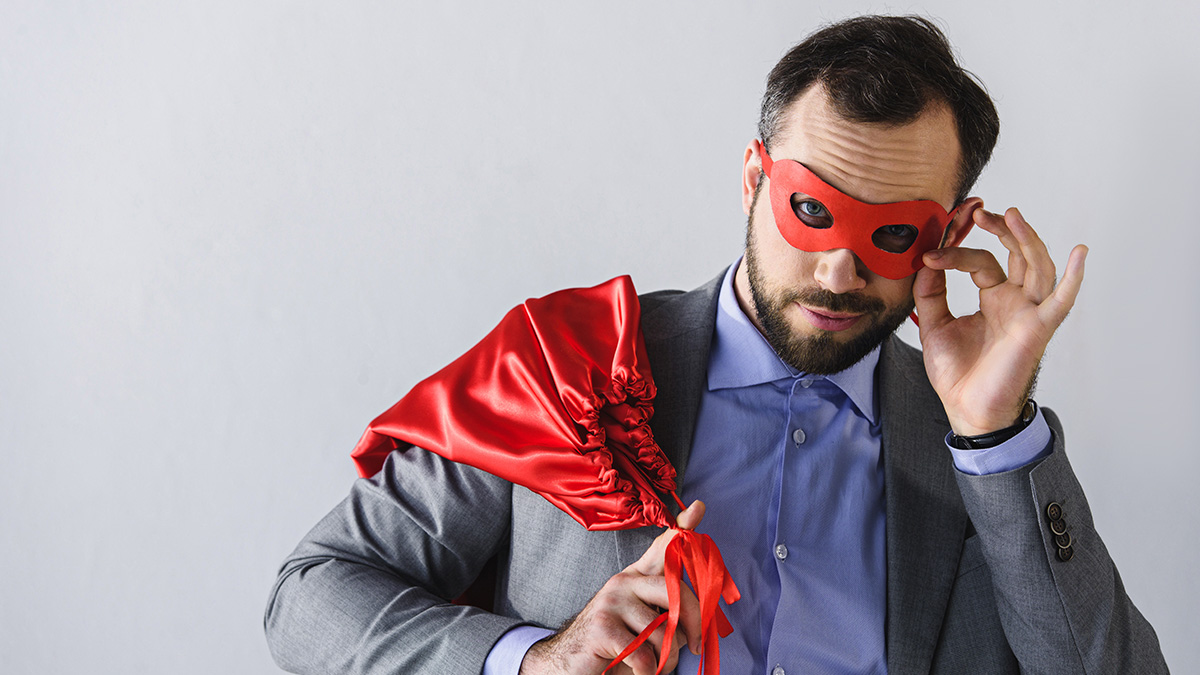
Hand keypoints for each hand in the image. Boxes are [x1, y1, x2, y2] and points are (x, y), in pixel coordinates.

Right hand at [519, 501, 705, 674]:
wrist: (567, 665)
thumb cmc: (612, 649)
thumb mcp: (641, 627)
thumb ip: (664, 615)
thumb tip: (694, 624)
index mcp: (635, 579)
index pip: (662, 548)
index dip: (683, 528)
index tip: (699, 507)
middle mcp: (623, 582)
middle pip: (677, 593)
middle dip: (694, 626)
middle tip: (694, 647)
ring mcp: (611, 601)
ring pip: (663, 634)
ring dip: (665, 662)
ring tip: (652, 667)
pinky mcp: (602, 626)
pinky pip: (644, 656)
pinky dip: (646, 673)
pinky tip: (636, 672)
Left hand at [914, 207, 1086, 435]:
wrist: (966, 410)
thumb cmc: (957, 373)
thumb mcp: (933, 324)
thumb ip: (930, 292)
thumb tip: (927, 261)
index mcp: (993, 299)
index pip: (983, 261)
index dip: (959, 249)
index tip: (933, 248)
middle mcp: (1014, 302)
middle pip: (1016, 255)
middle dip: (1001, 230)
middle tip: (979, 212)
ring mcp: (1028, 314)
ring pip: (1037, 268)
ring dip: (1026, 240)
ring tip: (1010, 215)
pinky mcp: (1037, 329)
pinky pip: (1061, 302)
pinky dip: (1073, 278)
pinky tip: (1079, 253)